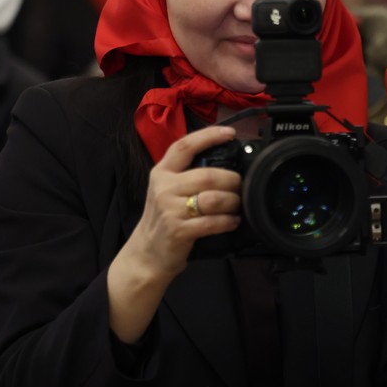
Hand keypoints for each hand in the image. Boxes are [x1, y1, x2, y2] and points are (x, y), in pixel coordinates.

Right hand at [117, 126, 242, 284]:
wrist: (146, 252)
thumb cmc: (163, 218)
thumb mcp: (166, 189)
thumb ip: (187, 174)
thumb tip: (224, 162)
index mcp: (162, 172)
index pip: (185, 146)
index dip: (209, 136)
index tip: (230, 133)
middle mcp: (164, 188)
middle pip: (207, 175)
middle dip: (232, 180)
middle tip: (240, 186)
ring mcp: (170, 210)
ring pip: (213, 199)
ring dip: (233, 202)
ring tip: (237, 205)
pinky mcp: (179, 231)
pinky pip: (212, 222)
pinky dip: (228, 221)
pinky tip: (233, 221)